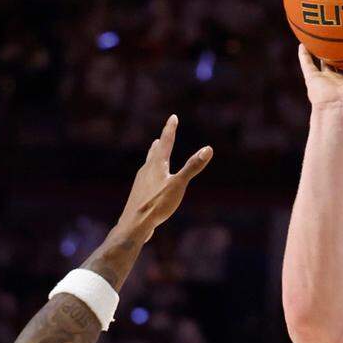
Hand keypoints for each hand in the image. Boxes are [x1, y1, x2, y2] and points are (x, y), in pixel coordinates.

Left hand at [115, 115, 212, 241]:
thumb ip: (192, 167)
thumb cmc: (156, 204)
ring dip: (153, 157)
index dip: (170, 129)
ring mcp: (140, 183)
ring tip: (154, 153)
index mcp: (157, 165)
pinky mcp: (138, 196)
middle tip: (162, 135)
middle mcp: (146, 170)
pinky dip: (150, 174)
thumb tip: (208, 149)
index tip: (173, 117)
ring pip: (148, 165)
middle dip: (160, 143)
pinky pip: (145, 180)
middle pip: (154, 153)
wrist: (134, 225)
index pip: (166, 142)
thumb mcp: (178, 185)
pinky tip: (149, 183)